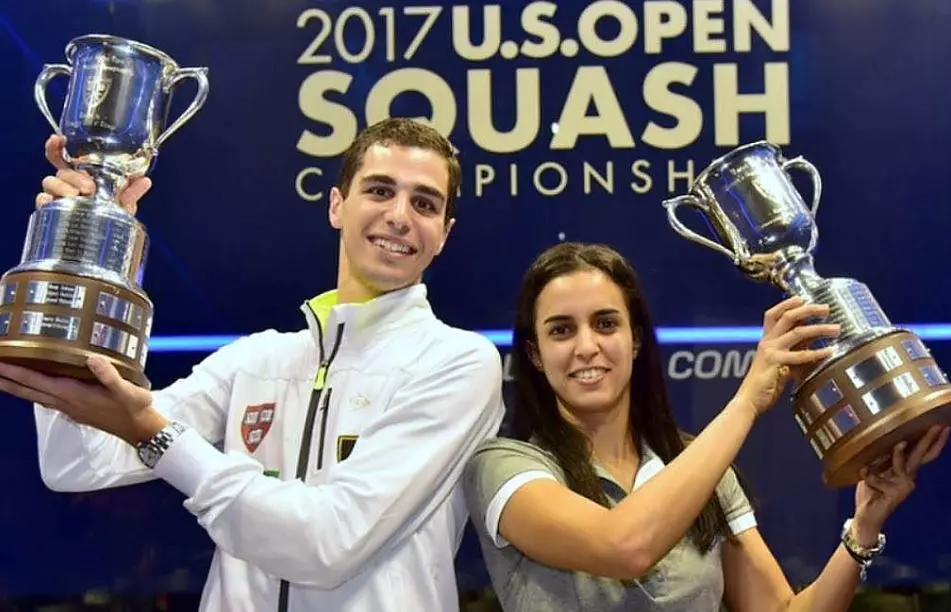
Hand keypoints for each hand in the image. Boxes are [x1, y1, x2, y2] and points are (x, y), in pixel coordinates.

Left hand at [0, 355, 166, 444]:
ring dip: (15, 386)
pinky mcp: (75, 410)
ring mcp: (69, 408)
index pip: (36, 381)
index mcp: (73, 394)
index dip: (15, 371)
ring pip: (34, 396)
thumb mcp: (126, 390)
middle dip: (6, 379)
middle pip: (28, 390)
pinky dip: (32, 391)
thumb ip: (109, 376)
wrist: (140, 429)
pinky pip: (45, 399)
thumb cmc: (134, 408)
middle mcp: (66, 402)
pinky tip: (32, 388)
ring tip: (1, 377)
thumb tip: (92, 358)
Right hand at [36, 135, 151, 214]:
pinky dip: (45, 200)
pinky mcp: (50, 211)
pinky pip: (42, 201)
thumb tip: (145, 180)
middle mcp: (67, 184)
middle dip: (75, 177)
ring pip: (50, 182)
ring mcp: (57, 197)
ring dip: (62, 187)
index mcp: (81, 177)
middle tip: (89, 188)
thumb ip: (132, 192)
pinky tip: (51, 201)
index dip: (57, 146)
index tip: (58, 139)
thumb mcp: (124, 203)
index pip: (64, 157)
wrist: (104, 242)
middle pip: (62, 171)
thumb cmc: (111, 216)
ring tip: (76, 196)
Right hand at [734, 296, 839, 415]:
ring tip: (835, 329)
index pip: (772, 314)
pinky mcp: (776, 363)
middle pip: (787, 317)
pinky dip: (817, 352)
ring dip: (819, 328)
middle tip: (826, 309)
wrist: (749, 400)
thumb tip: (813, 342)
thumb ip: (793, 351)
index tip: (803, 298)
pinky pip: (800, 355)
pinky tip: (830, 351)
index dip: (787, 304)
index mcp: (766, 340)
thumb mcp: (779, 362)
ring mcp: (771, 351)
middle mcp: (767, 342)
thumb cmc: (765, 383)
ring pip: (797, 332)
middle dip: (808, 310)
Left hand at [850, 425, 949, 543]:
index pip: (921, 454)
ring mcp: (903, 486)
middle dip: (928, 440)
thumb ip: (881, 458)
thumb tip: (881, 439)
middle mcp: (908, 478)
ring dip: (899, 453)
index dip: (932, 442)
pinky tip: (862, 472)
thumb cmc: (870, 493)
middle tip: (938, 426)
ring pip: (902, 463)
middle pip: (921, 456)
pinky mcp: (894, 493)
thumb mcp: (875, 470)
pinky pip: (878, 478)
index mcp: (904, 470)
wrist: (866, 516)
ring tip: (899, 443)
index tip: (941, 426)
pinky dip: (869, 475)